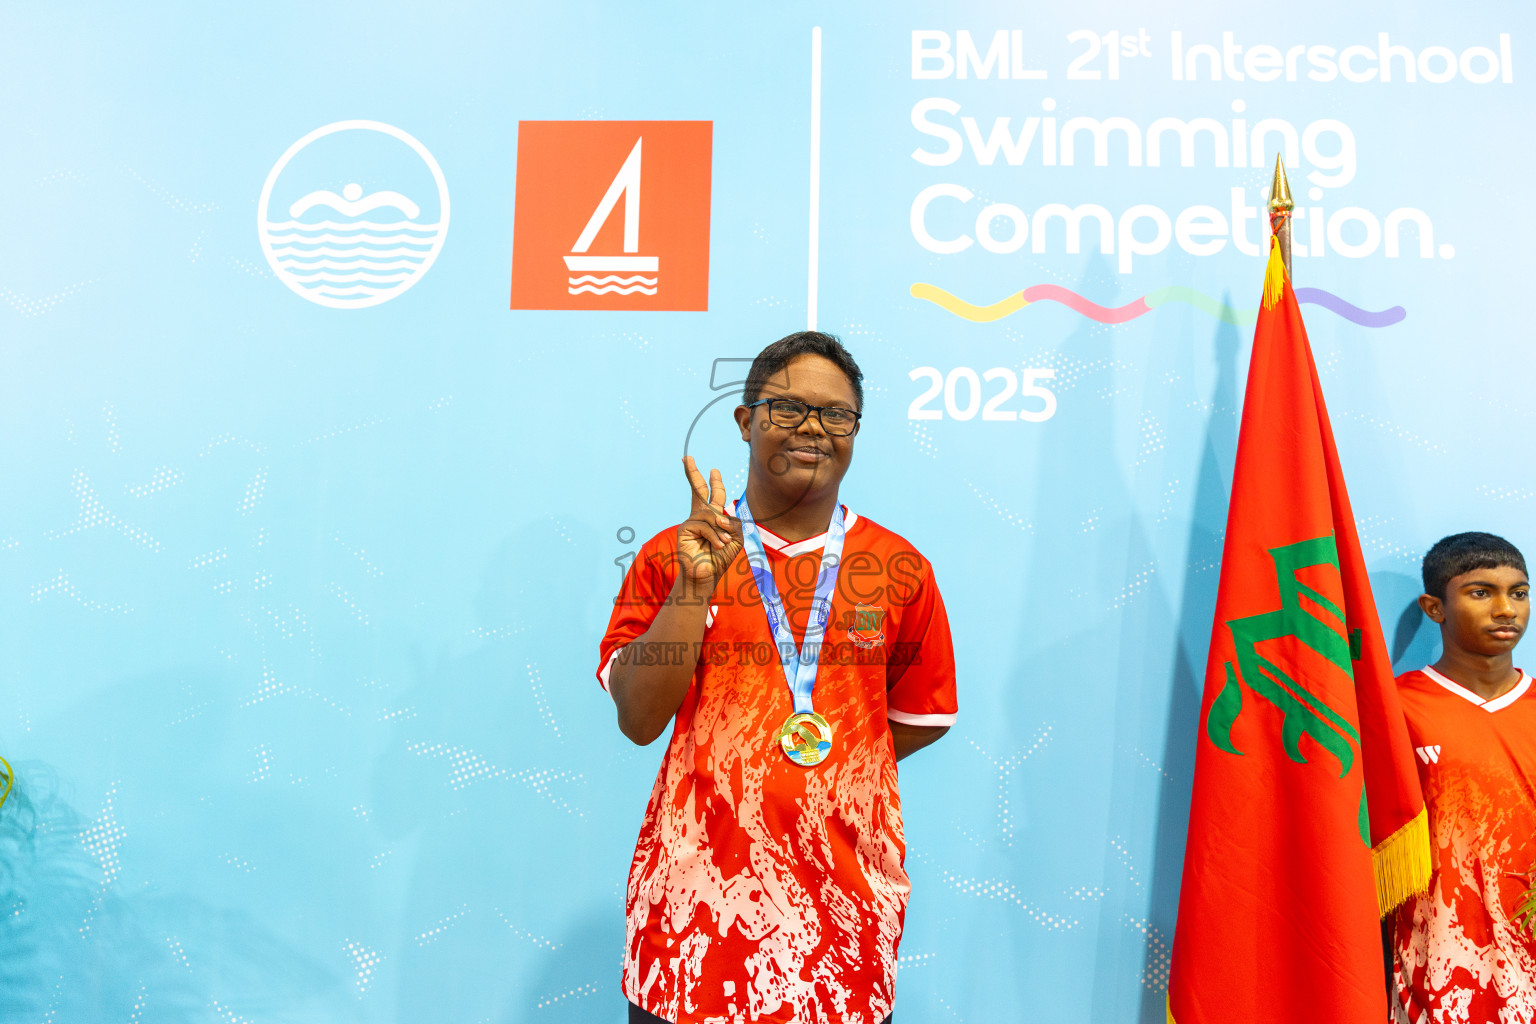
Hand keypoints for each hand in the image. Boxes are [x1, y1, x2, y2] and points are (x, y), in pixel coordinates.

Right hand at [678, 456, 743, 588]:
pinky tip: (717, 545)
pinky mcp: (684, 529)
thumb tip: (719, 516)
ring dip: (721, 530)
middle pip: (697, 490)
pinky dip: (714, 535)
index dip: (714, 482)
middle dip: (693, 473)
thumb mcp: (736, 538)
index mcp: (712, 517)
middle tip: (687, 458)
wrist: (707, 575)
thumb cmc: (721, 558)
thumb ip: (733, 523)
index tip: (713, 470)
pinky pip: (704, 524)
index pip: (713, 495)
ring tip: (723, 543)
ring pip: (711, 514)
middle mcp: (699, 516)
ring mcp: (690, 522)